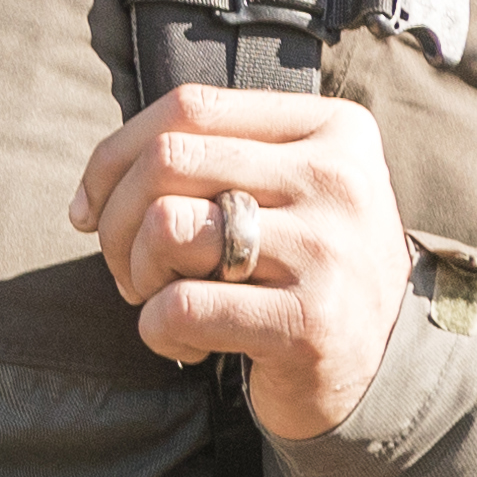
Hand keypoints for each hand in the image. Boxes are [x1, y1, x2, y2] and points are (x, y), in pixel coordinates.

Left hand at [77, 85, 408, 444]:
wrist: (386, 370)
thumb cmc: (307, 271)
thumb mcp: (285, 192)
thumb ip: (211, 162)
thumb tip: (93, 188)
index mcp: (332, 128)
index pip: (188, 106)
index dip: (114, 154)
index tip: (90, 207)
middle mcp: (336, 178)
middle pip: (167, 161)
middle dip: (116, 221)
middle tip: (128, 268)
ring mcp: (327, 249)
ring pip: (166, 226)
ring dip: (137, 275)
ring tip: (162, 301)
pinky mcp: (309, 321)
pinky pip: (181, 307)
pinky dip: (159, 331)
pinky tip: (191, 347)